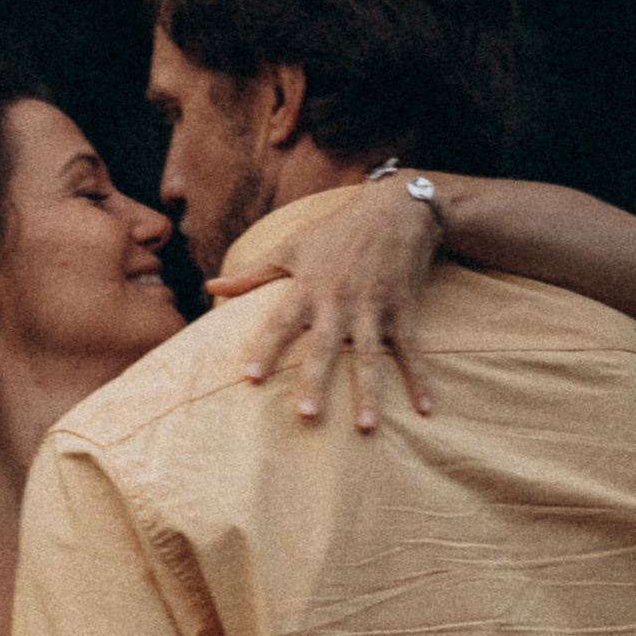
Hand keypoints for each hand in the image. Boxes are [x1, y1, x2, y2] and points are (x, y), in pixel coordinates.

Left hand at [207, 179, 440, 431]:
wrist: (396, 207)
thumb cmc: (336, 230)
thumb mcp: (291, 246)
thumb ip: (252, 273)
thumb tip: (211, 287)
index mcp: (308, 286)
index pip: (280, 321)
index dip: (265, 348)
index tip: (251, 377)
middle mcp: (339, 299)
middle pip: (324, 346)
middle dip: (315, 380)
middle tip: (306, 416)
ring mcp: (374, 307)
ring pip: (369, 356)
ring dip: (369, 392)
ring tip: (366, 428)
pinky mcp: (403, 310)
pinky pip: (411, 350)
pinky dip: (420, 379)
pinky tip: (425, 410)